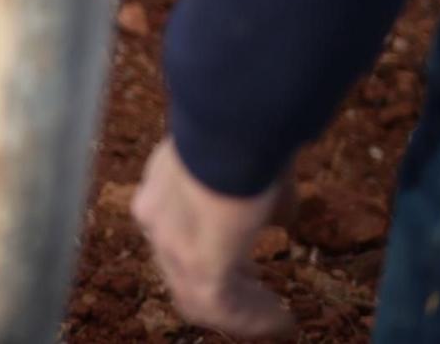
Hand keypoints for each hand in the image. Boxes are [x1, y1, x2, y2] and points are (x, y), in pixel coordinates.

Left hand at [132, 136, 294, 337]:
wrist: (235, 119)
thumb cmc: (244, 129)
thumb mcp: (245, 164)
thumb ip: (254, 196)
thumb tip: (278, 215)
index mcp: (160, 187)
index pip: (178, 236)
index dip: (212, 257)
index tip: (245, 271)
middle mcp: (155, 216)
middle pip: (183, 271)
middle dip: (225, 291)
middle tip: (260, 303)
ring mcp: (170, 241)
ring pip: (200, 296)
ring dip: (243, 313)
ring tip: (277, 320)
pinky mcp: (199, 262)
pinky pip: (223, 304)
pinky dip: (255, 317)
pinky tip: (284, 320)